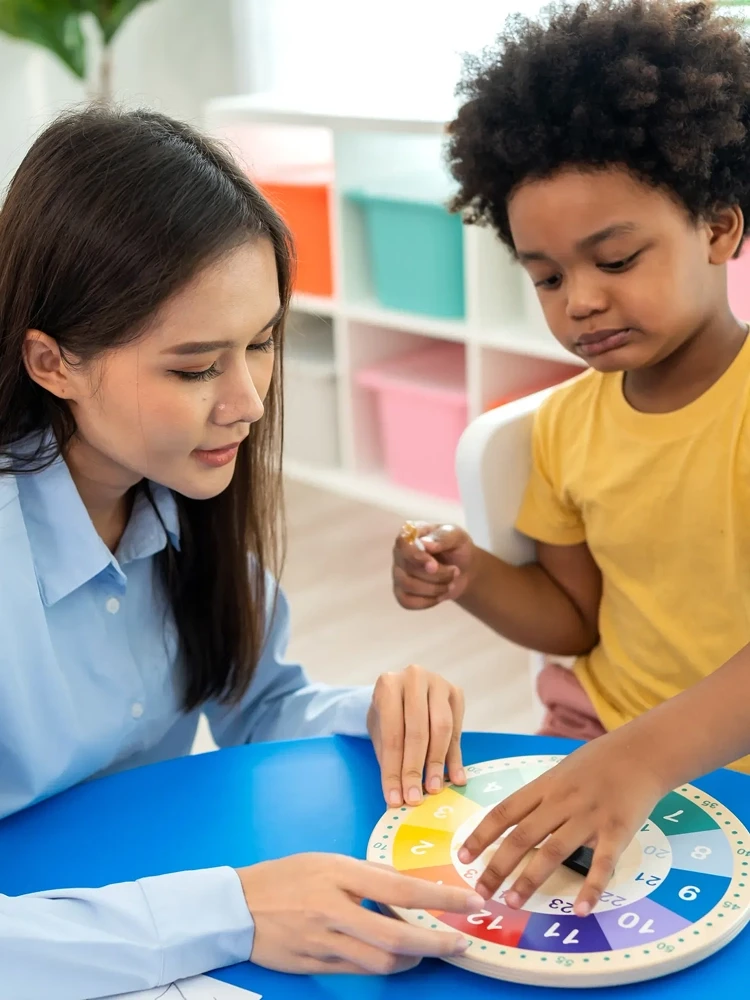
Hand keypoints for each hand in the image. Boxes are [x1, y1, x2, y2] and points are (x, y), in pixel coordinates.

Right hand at [238, 853, 483, 974]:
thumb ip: (368, 875)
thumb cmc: (286, 876)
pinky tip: (396, 957)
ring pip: (380, 960)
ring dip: (411, 958)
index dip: (441, 898)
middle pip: (396, 934)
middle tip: (461, 943)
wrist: (235, 905)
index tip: (470, 902)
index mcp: (339, 874)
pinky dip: (383, 965)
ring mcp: (322, 941)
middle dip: (436, 942)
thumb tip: (408, 887)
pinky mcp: (313, 965)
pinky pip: (359, 970)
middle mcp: (332, 909)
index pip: (401, 887)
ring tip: (427, 949)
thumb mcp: (328, 861)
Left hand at [368, 663, 465, 806]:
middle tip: (415, 797)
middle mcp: (414, 678)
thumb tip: (397, 798)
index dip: (394, 769)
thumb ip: (388, 758)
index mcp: (388, 684)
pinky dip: (456, 757)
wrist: (403, 687)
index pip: (392, 734)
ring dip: (437, 763)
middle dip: (415, 768)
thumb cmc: (388, 713)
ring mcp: (438, 683)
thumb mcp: (379, 730)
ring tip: (434, 788)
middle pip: (417, 731)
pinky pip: (457, 729)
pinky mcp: (456, 693)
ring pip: (441, 728)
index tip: (395, 799)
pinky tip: (456, 778)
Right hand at [392, 522, 474, 609]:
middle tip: (456, 572)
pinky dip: (428, 601)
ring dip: (435, 588)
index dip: (416, 556)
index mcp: (411, 534)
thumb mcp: (457, 537)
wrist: (464, 569)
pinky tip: (440, 595)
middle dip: (437, 575)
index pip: (402, 543)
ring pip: (408, 586)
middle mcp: (400, 553)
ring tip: (451, 584)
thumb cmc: (457, 548)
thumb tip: (425, 544)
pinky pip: (407, 602)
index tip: (434, 566)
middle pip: (408, 568)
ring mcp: (398, 573)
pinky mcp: (401, 592)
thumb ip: (443, 537)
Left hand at [457, 732, 666, 915]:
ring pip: (553, 850)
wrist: (641, 752)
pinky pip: (602, 863)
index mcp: (545, 786)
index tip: (463, 856)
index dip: (481, 834)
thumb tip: (512, 821)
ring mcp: (589, 816)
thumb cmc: (599, 763)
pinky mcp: (617, 830)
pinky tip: (580, 910)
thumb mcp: (561, 772)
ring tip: (513, 902)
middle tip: (480, 890)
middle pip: (522, 835)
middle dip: (497, 865)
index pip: (505, 811)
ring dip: (530, 879)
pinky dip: (591, 888)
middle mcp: (562, 801)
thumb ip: (540, 797)